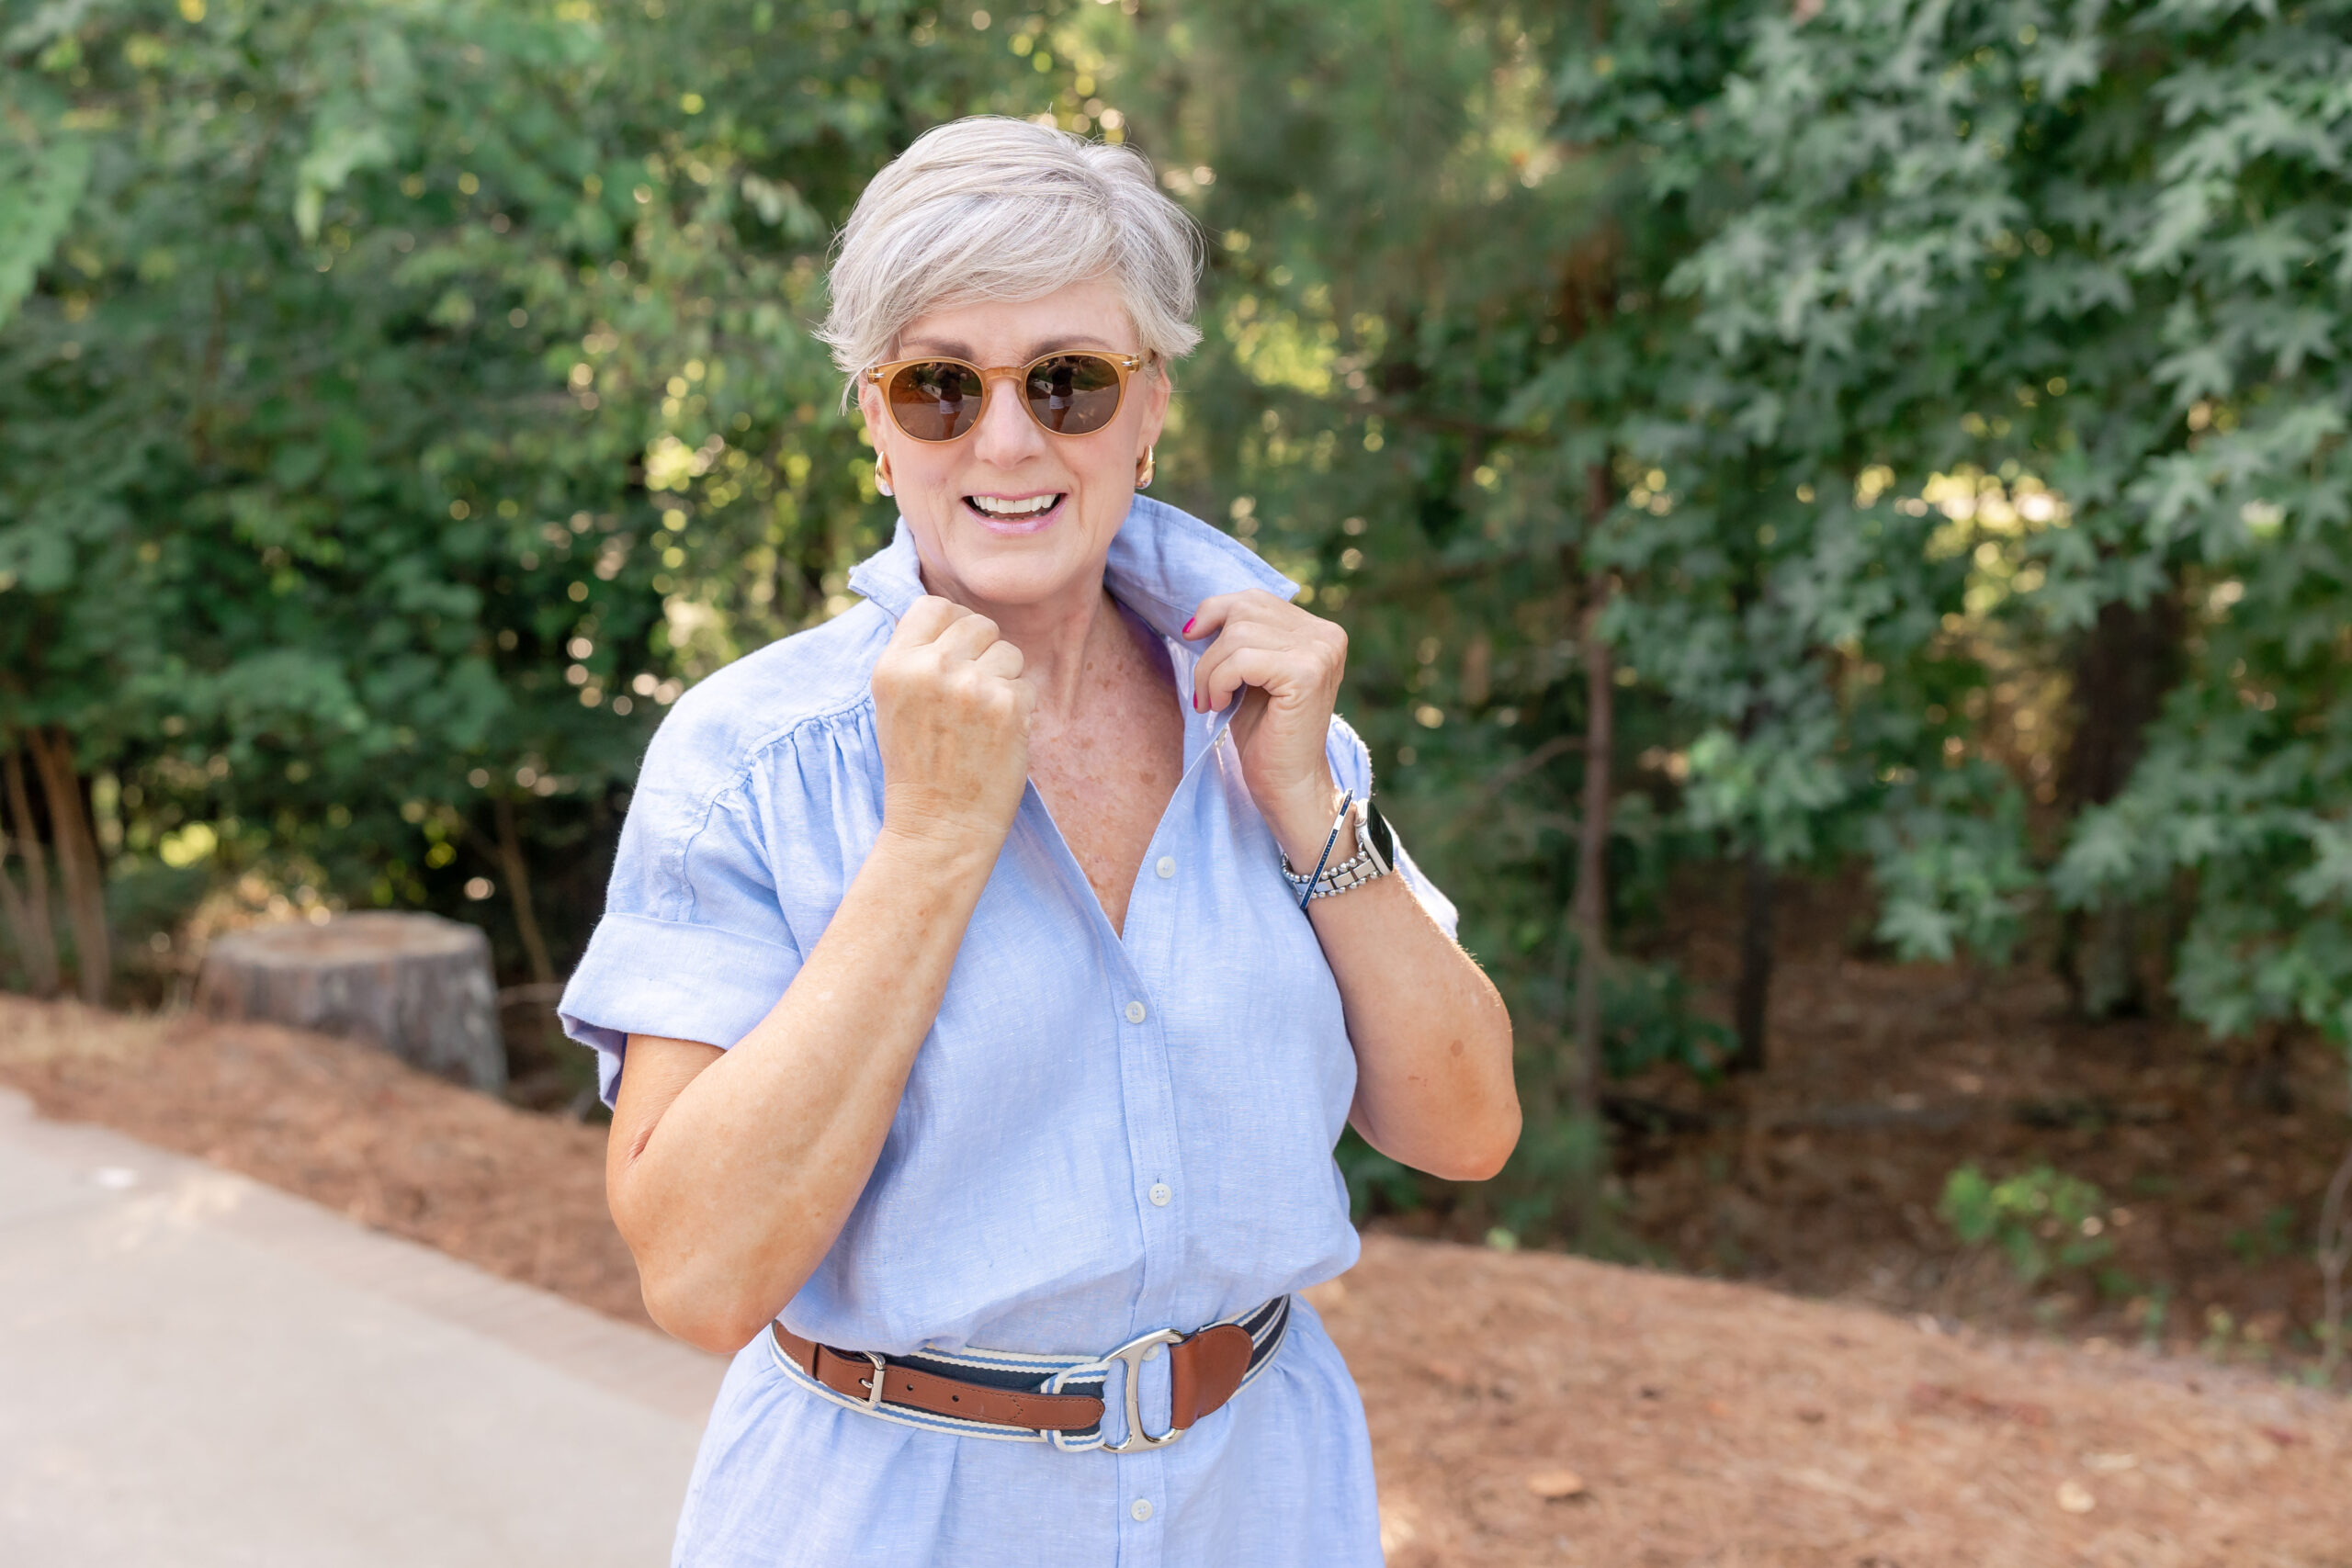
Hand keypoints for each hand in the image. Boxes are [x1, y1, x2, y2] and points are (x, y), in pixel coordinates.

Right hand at [871, 596, 1034, 854]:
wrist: (939, 826)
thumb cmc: (919, 767)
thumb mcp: (895, 704)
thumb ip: (917, 657)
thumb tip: (953, 616)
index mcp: (894, 665)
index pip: (933, 605)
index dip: (952, 624)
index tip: (957, 652)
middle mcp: (930, 668)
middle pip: (977, 623)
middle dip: (983, 653)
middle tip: (972, 697)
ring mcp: (971, 685)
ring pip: (1008, 651)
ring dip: (1004, 680)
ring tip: (982, 720)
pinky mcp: (1007, 706)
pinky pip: (1027, 684)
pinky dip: (1020, 709)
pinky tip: (998, 738)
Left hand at [1185, 590, 1347, 863]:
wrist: (1286, 783)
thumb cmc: (1264, 732)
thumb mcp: (1250, 672)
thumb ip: (1242, 636)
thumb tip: (1199, 613)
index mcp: (1318, 631)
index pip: (1255, 599)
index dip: (1216, 611)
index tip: (1191, 636)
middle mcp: (1326, 635)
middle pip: (1243, 612)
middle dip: (1210, 649)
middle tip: (1206, 690)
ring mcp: (1320, 652)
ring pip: (1237, 635)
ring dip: (1209, 671)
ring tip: (1212, 702)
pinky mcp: (1306, 672)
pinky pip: (1240, 659)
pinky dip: (1218, 682)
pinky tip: (1219, 706)